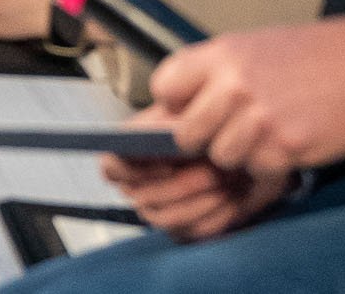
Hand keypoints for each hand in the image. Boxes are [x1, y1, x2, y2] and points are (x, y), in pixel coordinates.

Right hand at [102, 133, 287, 241]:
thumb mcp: (181, 114)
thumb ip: (167, 123)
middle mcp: (136, 189)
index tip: (167, 165)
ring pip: (169, 218)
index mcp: (125, 158)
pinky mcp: (183, 230)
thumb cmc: (199, 127)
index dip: (133, 170)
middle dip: (182, 185)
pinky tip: (232, 198)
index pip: (112, 169)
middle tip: (212, 171)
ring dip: (200, 201)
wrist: (228, 149)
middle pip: (145, 198)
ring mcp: (157, 212)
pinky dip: (216, 216)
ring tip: (226, 183)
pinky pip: (194, 231)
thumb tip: (168, 135)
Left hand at [148, 15, 344, 174]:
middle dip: (202, 138)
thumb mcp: (245, 48)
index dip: (172, 105)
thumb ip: (208, 74)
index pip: (163, 88)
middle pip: (186, 134)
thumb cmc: (306, 55)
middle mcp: (234, 87)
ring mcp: (260, 119)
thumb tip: (172, 105)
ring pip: (221, 157)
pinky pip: (256, 170)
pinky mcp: (286, 147)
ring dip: (239, 153)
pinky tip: (283, 143)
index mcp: (219, 56)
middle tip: (224, 130)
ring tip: (261, 134)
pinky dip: (268, 164)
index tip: (185, 109)